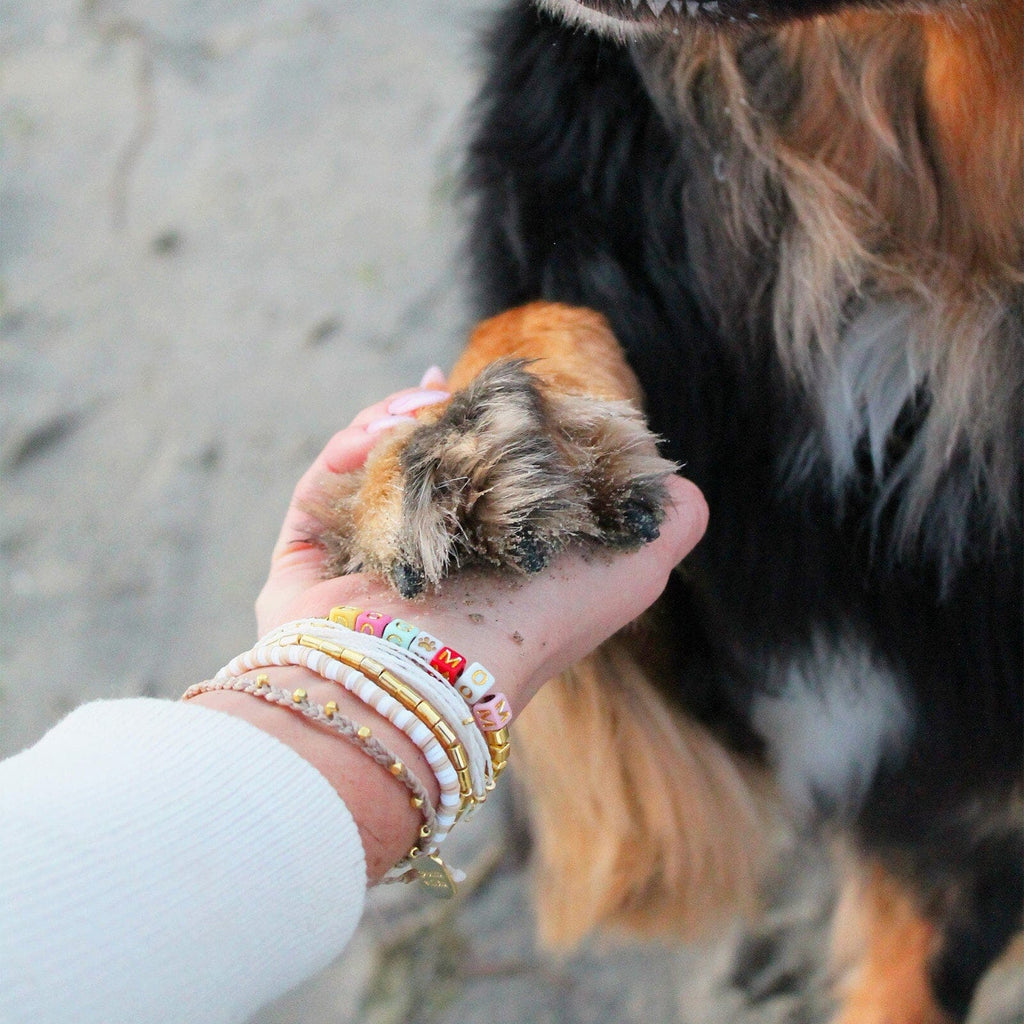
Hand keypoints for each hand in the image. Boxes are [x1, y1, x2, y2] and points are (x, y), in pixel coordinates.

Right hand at [256, 376, 707, 714]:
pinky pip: (318, 492)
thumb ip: (668, 518)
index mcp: (490, 566)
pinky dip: (346, 450)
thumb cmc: (538, 620)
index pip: (483, 485)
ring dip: (389, 425)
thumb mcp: (634, 568)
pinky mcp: (305, 566)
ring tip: (418, 404)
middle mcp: (426, 568)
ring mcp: (361, 567)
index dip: (488, 432)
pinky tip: (378, 431)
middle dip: (432, 422)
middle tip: (442, 389)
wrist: (439, 673)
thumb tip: (670, 475)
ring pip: (366, 473)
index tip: (494, 388)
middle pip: (420, 471)